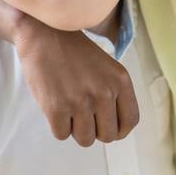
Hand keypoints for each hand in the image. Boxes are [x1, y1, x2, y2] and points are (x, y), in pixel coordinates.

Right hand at [13, 15, 139, 145]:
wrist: (45, 35)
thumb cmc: (75, 53)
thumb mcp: (107, 67)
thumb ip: (115, 94)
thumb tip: (116, 129)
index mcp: (120, 81)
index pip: (130, 121)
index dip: (119, 130)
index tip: (107, 127)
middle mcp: (104, 92)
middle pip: (108, 135)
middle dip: (96, 131)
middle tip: (84, 116)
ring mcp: (80, 101)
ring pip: (85, 139)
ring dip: (76, 129)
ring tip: (69, 108)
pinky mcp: (56, 109)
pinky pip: (62, 135)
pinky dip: (58, 126)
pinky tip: (55, 105)